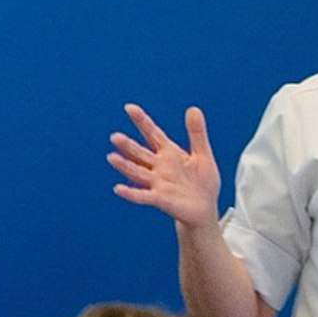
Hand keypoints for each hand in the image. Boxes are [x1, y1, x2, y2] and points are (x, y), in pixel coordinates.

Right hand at [108, 104, 221, 229]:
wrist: (206, 209)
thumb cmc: (203, 183)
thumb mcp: (203, 155)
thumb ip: (197, 134)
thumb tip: (193, 108)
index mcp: (169, 153)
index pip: (153, 134)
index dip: (142, 121)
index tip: (130, 108)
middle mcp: (159, 167)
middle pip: (140, 153)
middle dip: (128, 146)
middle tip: (115, 137)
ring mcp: (158, 183)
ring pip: (138, 172)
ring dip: (125, 166)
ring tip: (111, 158)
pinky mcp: (161, 199)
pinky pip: (144, 196)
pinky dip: (132, 193)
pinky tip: (119, 189)